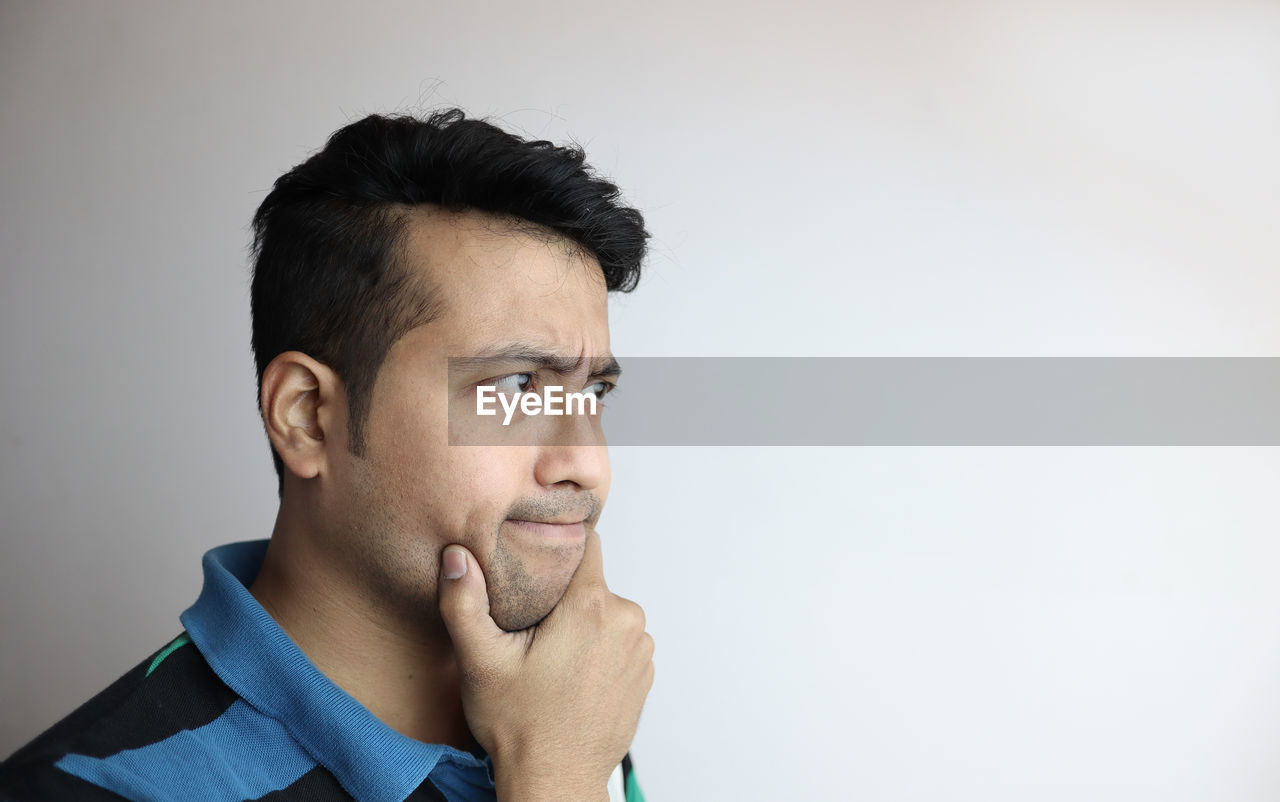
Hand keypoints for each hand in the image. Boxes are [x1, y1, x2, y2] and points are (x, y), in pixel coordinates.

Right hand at [436, 529, 653, 800]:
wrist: (556, 781)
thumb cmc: (520, 725)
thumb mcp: (481, 661)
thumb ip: (464, 603)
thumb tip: (455, 557)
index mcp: (591, 605)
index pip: (587, 544)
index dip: (560, 549)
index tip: (538, 566)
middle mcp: (626, 620)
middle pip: (592, 584)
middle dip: (565, 600)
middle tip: (533, 634)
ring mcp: (640, 649)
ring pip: (606, 614)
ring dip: (584, 628)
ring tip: (551, 661)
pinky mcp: (644, 674)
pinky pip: (619, 644)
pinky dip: (599, 653)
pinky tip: (572, 679)